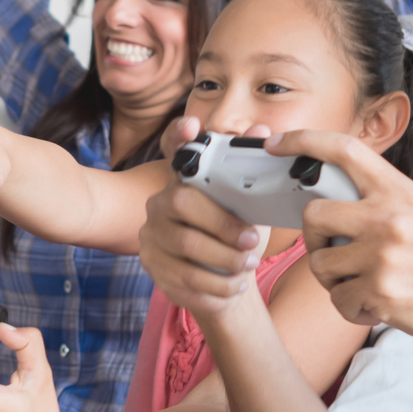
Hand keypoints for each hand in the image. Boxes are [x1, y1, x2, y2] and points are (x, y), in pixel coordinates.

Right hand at [138, 115, 280, 315]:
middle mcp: (159, 204)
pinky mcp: (152, 268)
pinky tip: (234, 286)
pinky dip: (216, 286)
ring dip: (224, 261)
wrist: (223, 283)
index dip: (178, 136)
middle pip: (184, 204)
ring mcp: (151, 237)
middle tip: (252, 243)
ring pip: (185, 247)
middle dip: (223, 226)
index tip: (192, 125)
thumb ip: (252, 172)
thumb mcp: (249, 207)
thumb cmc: (235, 239)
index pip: (175, 152)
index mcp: (182, 182)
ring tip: (247, 267)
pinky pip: (182, 278)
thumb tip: (261, 130)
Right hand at [138, 178, 263, 317]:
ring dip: (222, 282)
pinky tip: (232, 291)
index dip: (221, 222)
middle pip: (186, 242)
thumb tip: (256, 209)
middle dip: (226, 256)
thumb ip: (240, 206)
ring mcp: (151, 252)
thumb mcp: (238, 212)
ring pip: (188, 275)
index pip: (185, 202)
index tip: (251, 238)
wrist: (216, 259)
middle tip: (251, 261)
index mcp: (171, 194)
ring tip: (244, 279)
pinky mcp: (157, 278)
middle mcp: (154, 222)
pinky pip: (187, 294)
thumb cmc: (230, 231)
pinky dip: (215, 297)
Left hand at [269, 129, 412, 342]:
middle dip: (311, 237)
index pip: (344, 150)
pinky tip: (377, 304)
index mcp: (397, 191)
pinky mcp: (380, 291)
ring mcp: (383, 255)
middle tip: (329, 250)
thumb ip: (377, 200)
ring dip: (334, 281)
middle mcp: (388, 217)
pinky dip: (352, 308)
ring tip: (363, 283)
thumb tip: (329, 198)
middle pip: (313, 215)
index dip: (303, 140)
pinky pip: (338, 300)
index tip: (276, 144)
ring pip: (320, 264)